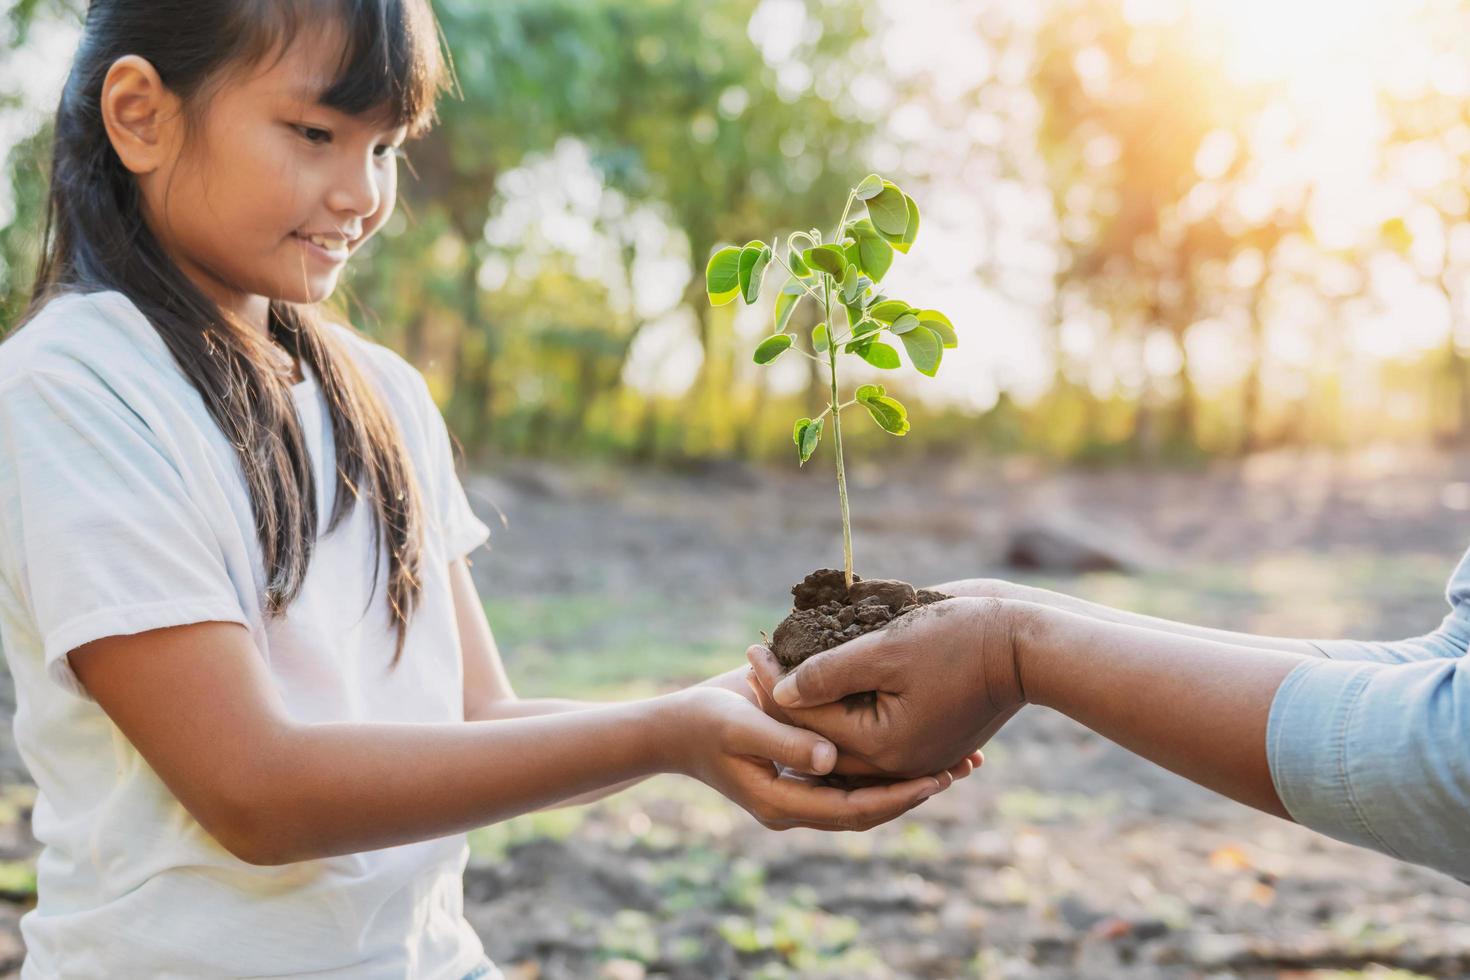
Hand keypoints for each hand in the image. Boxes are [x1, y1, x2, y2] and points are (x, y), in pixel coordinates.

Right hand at [660, 685, 954, 830]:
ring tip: (958, 759)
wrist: (674, 726)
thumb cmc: (703, 720)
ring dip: (910, 778)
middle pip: (871, 809)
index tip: (939, 778)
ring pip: (867, 795)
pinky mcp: (805, 771)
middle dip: (918, 790)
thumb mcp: (741, 724)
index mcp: (784, 804)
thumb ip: (786, 741)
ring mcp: (803, 791)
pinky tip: (918, 742)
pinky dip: (889, 764)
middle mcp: (800, 806)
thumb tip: (832, 760)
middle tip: (966, 768)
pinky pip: (856, 777)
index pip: (855, 810)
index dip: (899, 796)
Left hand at [747, 597, 1026, 778]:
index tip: (749, 649)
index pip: (807, 719)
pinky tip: (825, 688)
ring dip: (813, 709)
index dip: (773, 682)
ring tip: (782, 672)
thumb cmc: (959, 639)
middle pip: (819, 736)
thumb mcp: (886, 649)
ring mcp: (913, 755)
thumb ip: (829, 673)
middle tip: (753, 664)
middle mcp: (896, 763)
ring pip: (843, 740)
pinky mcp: (926, 739)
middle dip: (785, 699)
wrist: (1026, 645)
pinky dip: (845, 714)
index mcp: (882, 747)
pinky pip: (872, 735)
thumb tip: (781, 690)